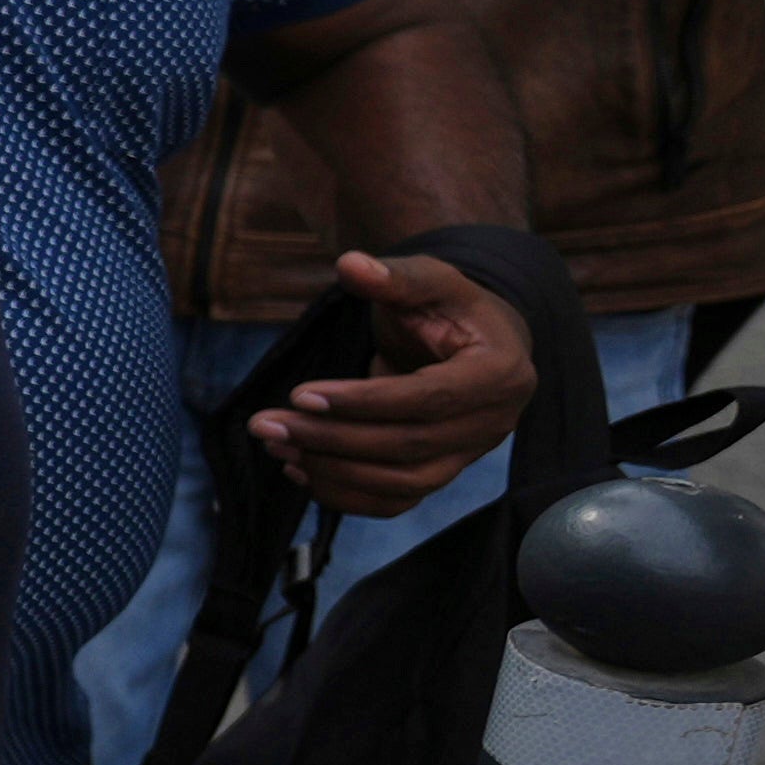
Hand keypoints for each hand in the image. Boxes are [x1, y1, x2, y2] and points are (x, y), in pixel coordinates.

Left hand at [252, 246, 531, 513]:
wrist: (471, 343)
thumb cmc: (449, 307)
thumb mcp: (429, 280)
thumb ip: (394, 275)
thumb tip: (349, 264)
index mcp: (498, 373)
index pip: (426, 399)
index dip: (362, 401)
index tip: (300, 392)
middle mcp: (493, 423)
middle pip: (406, 446)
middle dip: (330, 438)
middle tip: (266, 424)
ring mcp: (469, 456)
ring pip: (400, 482)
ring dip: (331, 470)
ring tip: (275, 445)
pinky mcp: (443, 474)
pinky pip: (395, 501)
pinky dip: (345, 495)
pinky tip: (299, 470)